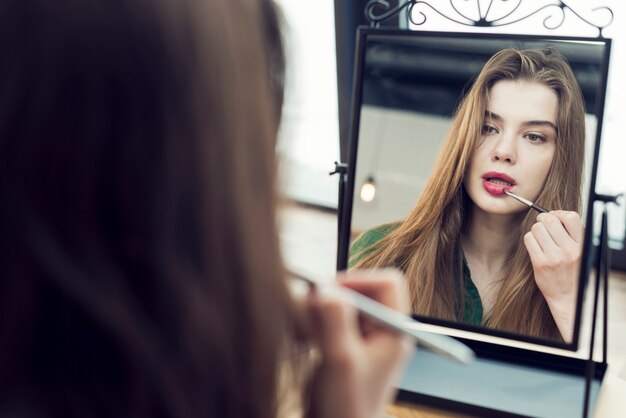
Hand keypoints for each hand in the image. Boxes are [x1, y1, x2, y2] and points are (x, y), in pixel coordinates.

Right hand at [305, 269, 413, 417]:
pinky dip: (313, 324)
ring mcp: (364, 339)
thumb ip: (335, 320)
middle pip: (360, 291)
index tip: (329, 290)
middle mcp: (382, 331)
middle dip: (331, 296)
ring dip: (318, 311)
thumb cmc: (347, 406)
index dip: (359, 281)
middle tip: (307, 307)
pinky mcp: (346, 346)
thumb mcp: (341, 359)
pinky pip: (329, 321)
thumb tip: (326, 289)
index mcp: (394, 331)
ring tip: (302, 329)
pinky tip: (301, 339)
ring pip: (340, 305)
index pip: (386, 284)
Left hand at [523, 210, 583, 341]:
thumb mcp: (579, 251)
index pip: (571, 217)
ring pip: (537, 228)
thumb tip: (554, 214)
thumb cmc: (572, 271)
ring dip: (535, 230)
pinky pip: (528, 239)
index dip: (559, 213)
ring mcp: (554, 257)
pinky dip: (529, 239)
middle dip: (542, 219)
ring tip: (539, 238)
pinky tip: (535, 246)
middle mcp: (569, 249)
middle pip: (550, 220)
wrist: (567, 296)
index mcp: (581, 244)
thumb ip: (571, 234)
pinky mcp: (540, 263)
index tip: (555, 218)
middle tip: (542, 225)